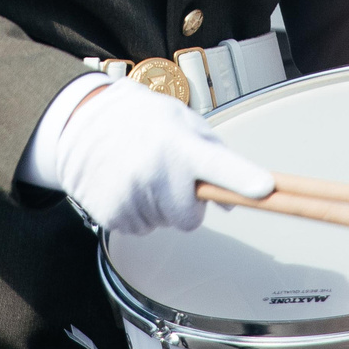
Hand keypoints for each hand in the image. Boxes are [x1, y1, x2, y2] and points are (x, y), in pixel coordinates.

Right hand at [52, 79, 274, 236]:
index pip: (221, 166)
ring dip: (156, 207)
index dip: (245, 180)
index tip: (267, 190)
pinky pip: (138, 229)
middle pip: (190, 219)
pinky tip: (124, 185)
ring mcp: (132, 194)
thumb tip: (241, 199)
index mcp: (181, 145)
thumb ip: (216, 157)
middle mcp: (157, 170)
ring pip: (163, 224)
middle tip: (167, 177)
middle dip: (183, 204)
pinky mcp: (111, 213)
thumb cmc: (141, 120)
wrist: (81, 121)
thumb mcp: (182, 123)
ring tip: (140, 173)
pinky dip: (134, 213)